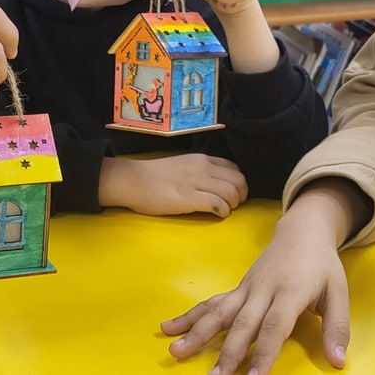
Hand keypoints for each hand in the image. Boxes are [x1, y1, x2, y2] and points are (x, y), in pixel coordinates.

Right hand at [99, 154, 247, 216]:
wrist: (133, 180)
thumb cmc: (154, 175)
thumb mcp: (183, 165)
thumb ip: (200, 171)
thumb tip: (215, 184)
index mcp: (202, 160)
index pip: (234, 168)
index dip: (238, 183)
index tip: (233, 193)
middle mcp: (203, 168)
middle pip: (238, 180)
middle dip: (241, 195)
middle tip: (233, 205)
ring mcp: (196, 182)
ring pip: (231, 192)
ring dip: (233, 204)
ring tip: (225, 210)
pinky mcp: (189, 198)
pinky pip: (217, 204)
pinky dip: (223, 211)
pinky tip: (218, 215)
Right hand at [163, 198, 350, 373]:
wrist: (301, 231)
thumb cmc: (322, 266)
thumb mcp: (339, 293)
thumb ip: (338, 328)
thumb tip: (338, 362)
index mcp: (291, 291)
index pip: (275, 326)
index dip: (264, 352)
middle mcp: (263, 290)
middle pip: (242, 324)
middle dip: (227, 353)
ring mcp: (246, 289)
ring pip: (219, 312)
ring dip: (197, 333)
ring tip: (176, 351)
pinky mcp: (236, 289)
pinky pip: (211, 304)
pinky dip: (189, 316)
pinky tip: (169, 328)